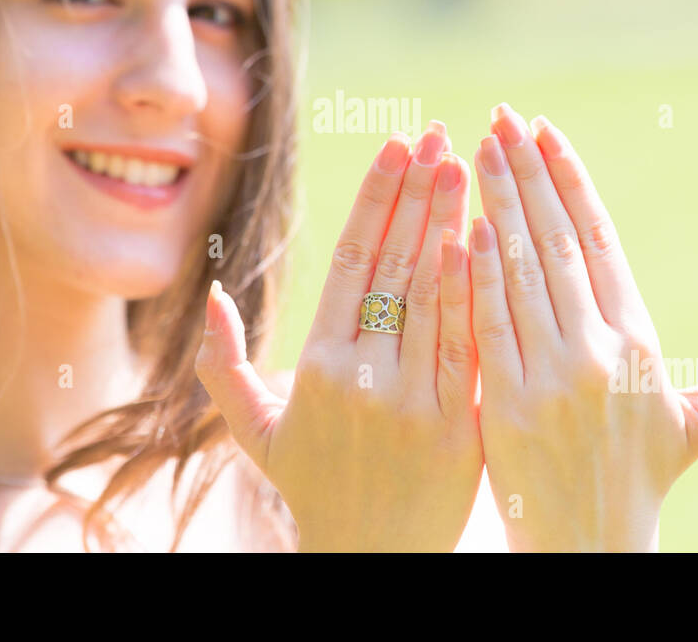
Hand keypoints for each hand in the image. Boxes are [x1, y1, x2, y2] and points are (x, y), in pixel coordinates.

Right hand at [195, 121, 483, 550]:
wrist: (374, 562)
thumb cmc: (315, 489)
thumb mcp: (257, 432)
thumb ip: (225, 364)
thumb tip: (213, 294)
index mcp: (317, 367)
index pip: (350, 261)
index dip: (375, 199)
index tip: (397, 146)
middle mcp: (363, 377)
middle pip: (394, 264)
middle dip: (417, 192)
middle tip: (439, 134)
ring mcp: (413, 402)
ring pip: (433, 294)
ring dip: (450, 222)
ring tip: (466, 165)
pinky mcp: (459, 427)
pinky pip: (467, 345)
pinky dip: (474, 289)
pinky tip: (485, 239)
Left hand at [467, 103, 697, 551]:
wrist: (593, 549)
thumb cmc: (643, 477)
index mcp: (638, 340)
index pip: (599, 237)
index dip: (569, 178)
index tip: (545, 131)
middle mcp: (599, 350)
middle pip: (556, 240)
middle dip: (524, 172)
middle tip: (501, 117)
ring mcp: (552, 377)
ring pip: (519, 270)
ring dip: (494, 203)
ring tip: (474, 150)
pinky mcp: (508, 406)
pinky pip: (487, 323)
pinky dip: (474, 270)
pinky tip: (459, 223)